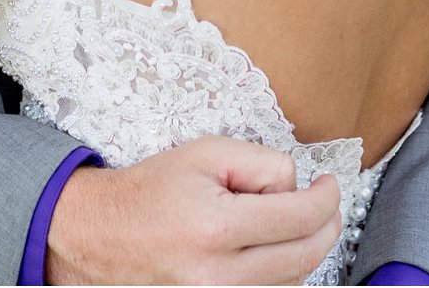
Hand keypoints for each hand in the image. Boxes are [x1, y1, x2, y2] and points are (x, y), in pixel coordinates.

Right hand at [46, 137, 343, 285]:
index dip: (328, 197)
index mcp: (216, 228)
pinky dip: (283, 274)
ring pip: (295, 282)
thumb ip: (261, 165)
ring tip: (283, 223)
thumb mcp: (205, 155)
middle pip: (308, 255)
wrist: (100, 235)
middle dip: (327, 224)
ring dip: (303, 250)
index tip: (329, 184)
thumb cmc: (150, 192)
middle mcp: (218, 277)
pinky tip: (269, 251)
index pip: (302, 217)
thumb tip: (297, 188)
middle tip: (325, 203)